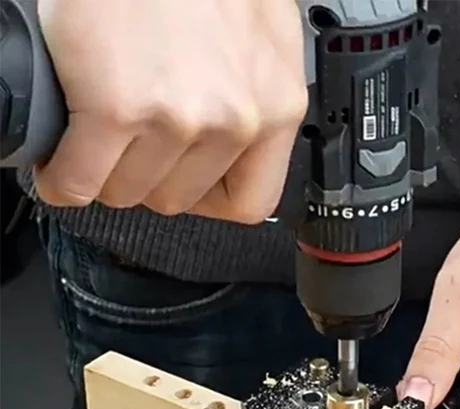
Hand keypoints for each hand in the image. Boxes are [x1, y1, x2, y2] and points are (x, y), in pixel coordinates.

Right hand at [34, 0, 306, 223]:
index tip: (180, 181)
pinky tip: (58, 163)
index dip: (206, 199)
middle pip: (180, 198)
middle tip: (126, 149)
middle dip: (145, 178)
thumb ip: (252, 89)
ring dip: (104, 176)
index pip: (249, 201)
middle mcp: (237, 119)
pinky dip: (63, 179)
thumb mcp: (257, 32)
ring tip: (94, 143)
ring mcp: (179, 117)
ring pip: (130, 192)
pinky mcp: (117, 106)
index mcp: (276, 103)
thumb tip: (230, 135)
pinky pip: (81, 179)